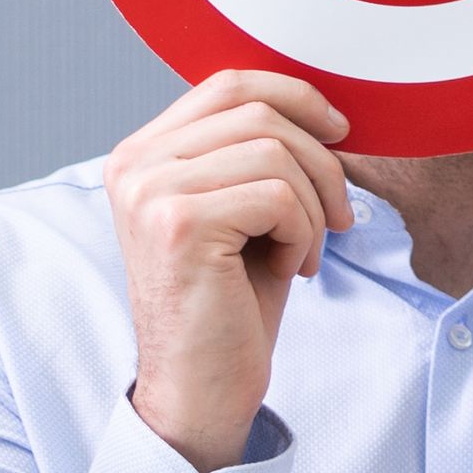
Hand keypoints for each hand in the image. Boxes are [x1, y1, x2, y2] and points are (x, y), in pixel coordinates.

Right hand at [103, 71, 347, 466]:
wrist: (202, 388)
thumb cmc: (229, 304)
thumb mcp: (240, 211)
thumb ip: (253, 152)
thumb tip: (321, 106)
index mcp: (141, 154)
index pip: (227, 83)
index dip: (295, 95)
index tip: (338, 132)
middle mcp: (134, 165)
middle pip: (259, 112)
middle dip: (319, 164)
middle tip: (336, 219)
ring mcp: (150, 192)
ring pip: (275, 151)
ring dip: (314, 206)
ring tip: (301, 252)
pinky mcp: (179, 225)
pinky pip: (278, 195)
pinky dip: (303, 233)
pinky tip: (288, 269)